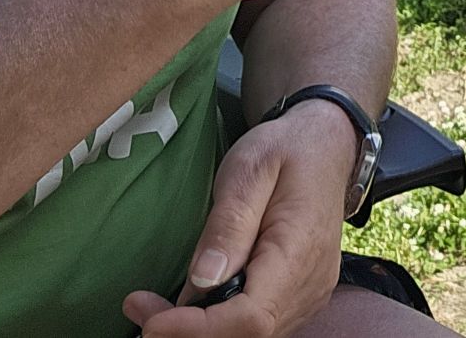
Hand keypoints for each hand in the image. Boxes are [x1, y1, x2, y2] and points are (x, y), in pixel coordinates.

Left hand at [124, 102, 352, 335]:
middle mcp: (309, 286)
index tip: (152, 320)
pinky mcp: (298, 298)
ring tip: (154, 306)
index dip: (199, 329)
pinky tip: (190, 305)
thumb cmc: (285, 150)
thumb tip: (202, 281)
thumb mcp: (250, 169)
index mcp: (299, 252)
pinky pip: (258, 326)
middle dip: (188, 332)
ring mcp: (307, 296)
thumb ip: (228, 224)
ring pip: (250, 336)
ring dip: (200, 330)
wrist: (326, 146)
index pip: (251, 317)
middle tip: (139, 306)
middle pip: (247, 335)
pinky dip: (219, 324)